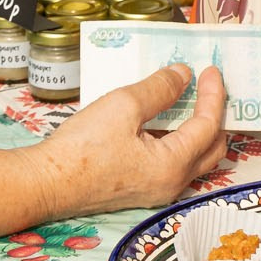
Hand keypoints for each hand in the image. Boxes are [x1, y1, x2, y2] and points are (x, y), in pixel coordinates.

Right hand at [34, 64, 229, 217]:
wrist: (46, 183)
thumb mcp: (123, 106)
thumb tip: (183, 75)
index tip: (210, 70)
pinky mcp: (140, 189)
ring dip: (198, 129)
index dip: (214, 95)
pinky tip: (164, 119)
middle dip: (215, 116)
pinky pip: (173, 163)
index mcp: (173, 166)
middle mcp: (171, 184)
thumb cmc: (82, 146)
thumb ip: (159, 88)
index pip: (208, 126)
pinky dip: (178, 139)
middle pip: (211, 149)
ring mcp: (156, 190)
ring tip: (191, 99)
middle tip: (208, 88)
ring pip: (194, 158)